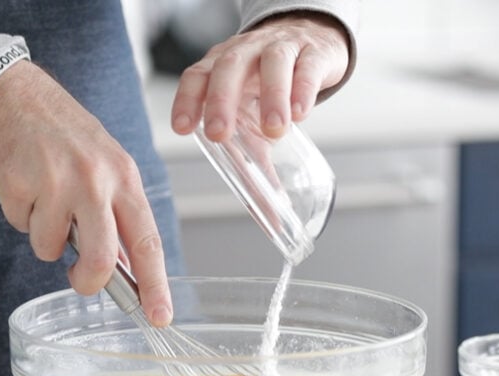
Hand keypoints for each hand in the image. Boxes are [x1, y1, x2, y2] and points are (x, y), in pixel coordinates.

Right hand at [0, 61, 171, 326]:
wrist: (12, 93)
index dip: (155, 284)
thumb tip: (122, 271)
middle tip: (80, 280)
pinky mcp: (19, 182)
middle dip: (88, 281)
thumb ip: (115, 213)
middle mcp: (95, 180)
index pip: (146, 241)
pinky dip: (20, 214)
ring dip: (43, 235)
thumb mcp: (104, 166)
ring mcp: (56, 181)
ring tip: (42, 199)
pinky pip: (20, 225)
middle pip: (101, 260)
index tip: (160, 315)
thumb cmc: (62, 134)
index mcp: (124, 177)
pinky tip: (22, 184)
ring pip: (50, 248)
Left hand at [171, 11, 348, 141]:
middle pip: (229, 67)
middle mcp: (248, 51)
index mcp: (223, 65)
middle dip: (221, 100)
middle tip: (220, 134)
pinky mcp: (315, 52)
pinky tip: (301, 113)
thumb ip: (254, 153)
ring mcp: (282, 47)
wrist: (316, 39)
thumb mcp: (257, 110)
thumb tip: (264, 212)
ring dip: (271, 96)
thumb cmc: (276, 81)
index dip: (187, 99)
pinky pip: (308, 65)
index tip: (182, 128)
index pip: (197, 75)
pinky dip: (303, 88)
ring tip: (275, 130)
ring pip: (272, 62)